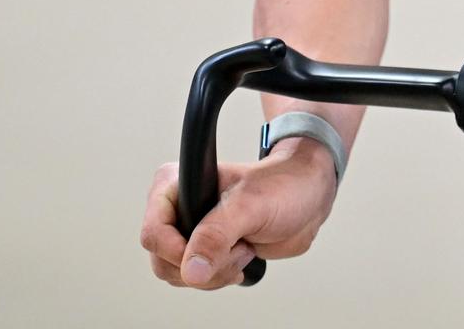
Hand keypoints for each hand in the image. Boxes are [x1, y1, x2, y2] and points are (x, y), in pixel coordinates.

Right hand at [138, 142, 338, 288]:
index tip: (206, 255)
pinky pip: (197, 279)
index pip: (154, 231)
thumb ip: (217, 235)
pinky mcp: (205, 251)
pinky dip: (219, 277)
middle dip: (202, 265)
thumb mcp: (250, 205)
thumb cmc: (284, 184)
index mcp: (177, 185)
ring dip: (214, 272)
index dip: (177, 251)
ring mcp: (191, 233)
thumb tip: (191, 270)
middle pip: (163, 260)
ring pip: (180, 274)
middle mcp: (178, 209)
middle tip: (236, 248)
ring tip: (244, 248)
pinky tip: (242, 258)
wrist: (309, 197)